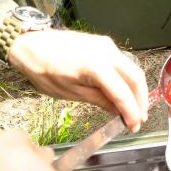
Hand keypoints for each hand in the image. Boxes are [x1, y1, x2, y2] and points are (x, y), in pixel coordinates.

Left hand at [9, 29, 149, 131]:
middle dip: (140, 100)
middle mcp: (107, 51)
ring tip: (132, 109)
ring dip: (135, 89)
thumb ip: (99, 101)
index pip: (123, 93)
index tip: (134, 127)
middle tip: (138, 120)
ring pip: (131, 68)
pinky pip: (121, 62)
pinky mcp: (103, 43)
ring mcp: (106, 44)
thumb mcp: (71, 93)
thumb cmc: (44, 70)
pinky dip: (125, 78)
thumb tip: (118, 112)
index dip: (131, 112)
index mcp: (97, 65)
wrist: (30, 44)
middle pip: (135, 78)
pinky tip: (121, 92)